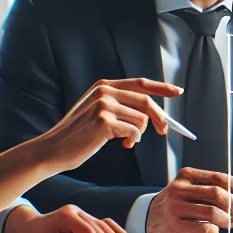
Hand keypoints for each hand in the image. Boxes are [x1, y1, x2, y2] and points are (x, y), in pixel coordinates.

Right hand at [33, 78, 182, 172]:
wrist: (54, 150)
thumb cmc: (78, 135)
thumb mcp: (97, 112)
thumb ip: (119, 105)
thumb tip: (151, 113)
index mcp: (104, 85)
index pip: (140, 83)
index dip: (161, 87)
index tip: (178, 91)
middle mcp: (104, 90)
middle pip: (146, 101)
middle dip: (160, 118)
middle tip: (164, 131)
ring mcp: (104, 104)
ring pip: (141, 119)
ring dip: (139, 134)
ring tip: (125, 142)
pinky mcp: (104, 121)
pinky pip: (134, 132)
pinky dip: (132, 141)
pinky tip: (121, 145)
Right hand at [147, 168, 232, 232]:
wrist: (148, 218)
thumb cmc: (176, 204)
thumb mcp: (189, 189)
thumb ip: (211, 190)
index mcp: (187, 176)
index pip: (220, 178)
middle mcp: (180, 189)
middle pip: (218, 194)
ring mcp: (176, 208)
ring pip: (213, 212)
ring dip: (228, 220)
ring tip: (230, 224)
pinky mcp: (175, 226)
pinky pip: (205, 229)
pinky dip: (215, 232)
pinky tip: (213, 231)